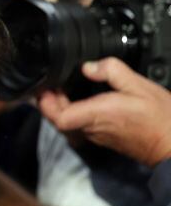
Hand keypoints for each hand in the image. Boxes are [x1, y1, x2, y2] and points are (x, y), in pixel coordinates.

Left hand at [38, 57, 170, 166]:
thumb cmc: (161, 118)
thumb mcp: (140, 86)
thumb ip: (113, 72)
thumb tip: (89, 67)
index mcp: (96, 114)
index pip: (59, 116)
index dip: (46, 102)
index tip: (46, 86)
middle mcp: (92, 128)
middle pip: (57, 120)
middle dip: (49, 103)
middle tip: (53, 85)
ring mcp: (97, 136)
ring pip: (67, 124)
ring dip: (61, 108)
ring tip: (63, 90)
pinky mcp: (104, 138)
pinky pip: (80, 127)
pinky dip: (74, 114)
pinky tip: (81, 101)